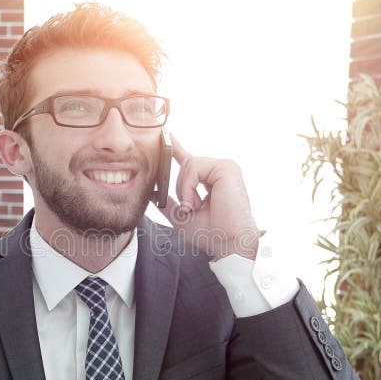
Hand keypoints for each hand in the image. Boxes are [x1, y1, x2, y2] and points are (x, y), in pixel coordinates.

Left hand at [160, 134, 260, 259]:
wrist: (228, 243)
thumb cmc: (211, 234)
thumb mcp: (182, 217)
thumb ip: (168, 203)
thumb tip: (152, 193)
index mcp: (211, 181)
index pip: (191, 161)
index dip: (178, 149)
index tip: (167, 136)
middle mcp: (219, 172)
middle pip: (186, 164)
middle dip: (181, 188)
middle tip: (189, 208)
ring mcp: (225, 168)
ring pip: (189, 165)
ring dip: (185, 189)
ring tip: (194, 206)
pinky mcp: (226, 167)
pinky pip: (194, 166)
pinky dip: (189, 186)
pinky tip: (197, 201)